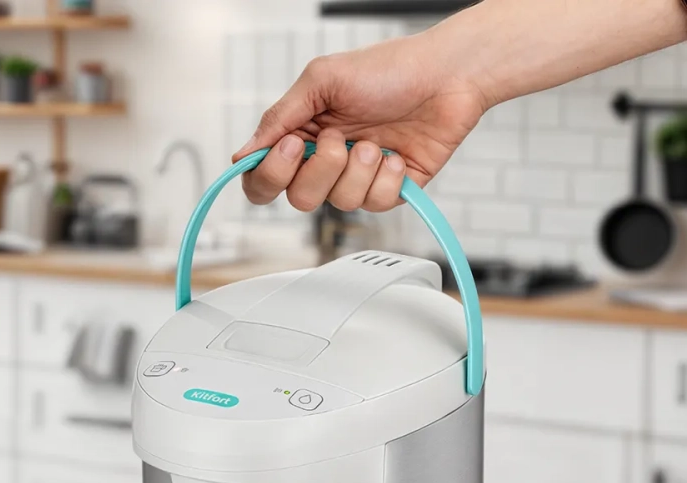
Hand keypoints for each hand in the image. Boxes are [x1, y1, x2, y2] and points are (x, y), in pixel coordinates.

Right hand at [233, 29, 489, 213]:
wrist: (446, 76)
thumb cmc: (388, 69)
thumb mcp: (323, 80)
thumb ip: (280, 118)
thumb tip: (243, 154)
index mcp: (302, 135)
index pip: (265, 179)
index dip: (271, 176)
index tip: (291, 148)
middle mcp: (326, 162)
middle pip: (300, 199)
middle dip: (322, 170)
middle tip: (341, 139)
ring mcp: (357, 179)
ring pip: (340, 203)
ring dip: (360, 170)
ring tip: (377, 141)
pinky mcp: (388, 192)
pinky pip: (375, 205)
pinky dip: (387, 178)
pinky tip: (396, 154)